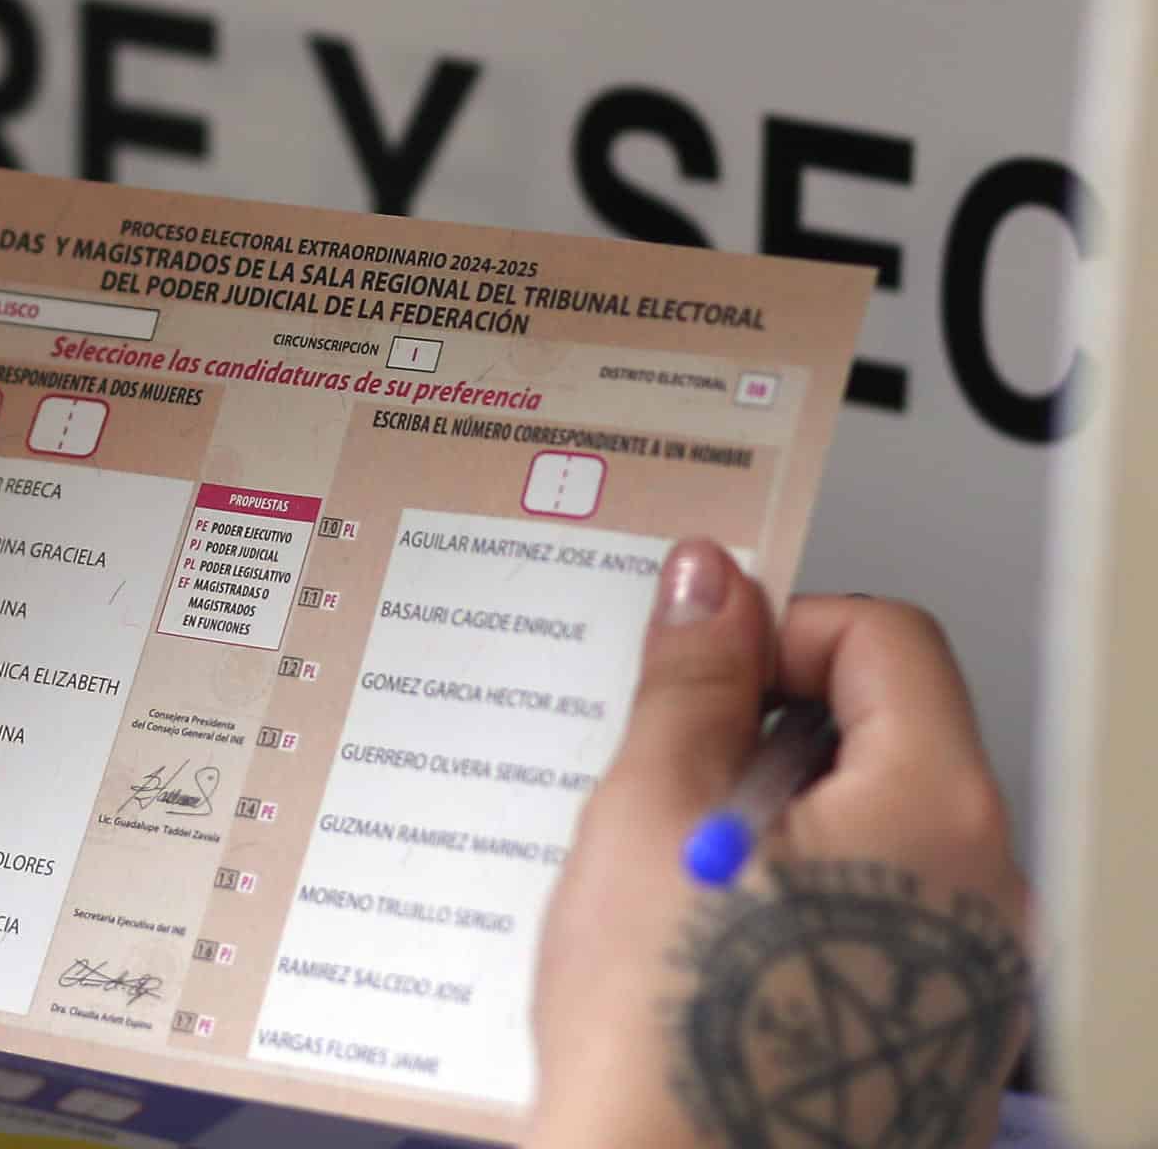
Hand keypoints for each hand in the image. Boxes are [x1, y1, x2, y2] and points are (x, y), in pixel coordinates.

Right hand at [530, 540, 1031, 1148]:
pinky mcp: (926, 1048)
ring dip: (769, 825)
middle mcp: (984, 898)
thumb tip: (712, 585)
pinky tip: (700, 952)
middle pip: (885, 739)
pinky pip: (871, 926)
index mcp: (937, 814)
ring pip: (871, 838)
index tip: (700, 666)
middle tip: (661, 777)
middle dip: (764, 732)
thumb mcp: (650, 814)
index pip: (886, 639)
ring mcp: (965, 983)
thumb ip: (692, 682)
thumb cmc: (668, 1040)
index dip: (778, 628)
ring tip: (666, 881)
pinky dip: (791, 906)